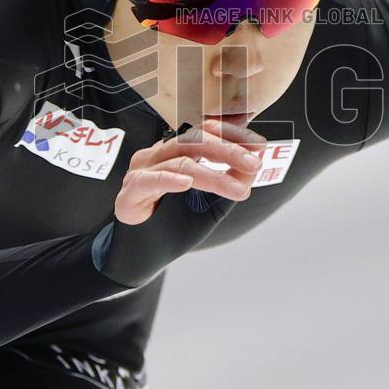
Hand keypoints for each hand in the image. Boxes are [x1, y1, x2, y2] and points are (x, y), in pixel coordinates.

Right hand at [114, 119, 264, 223]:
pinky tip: (186, 183)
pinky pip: (148, 181)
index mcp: (177, 151)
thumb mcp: (211, 204)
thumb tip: (255, 164)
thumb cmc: (174, 226)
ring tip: (237, 187)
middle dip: (228, 150)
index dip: (233, 134)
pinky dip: (168, 180)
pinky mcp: (129, 195)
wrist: (143, 257)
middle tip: (253, 162)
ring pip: (178, 161)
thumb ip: (230, 183)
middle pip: (194, 140)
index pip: (206, 131)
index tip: (259, 144)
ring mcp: (141, 172)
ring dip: (212, 173)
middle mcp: (158, 155)